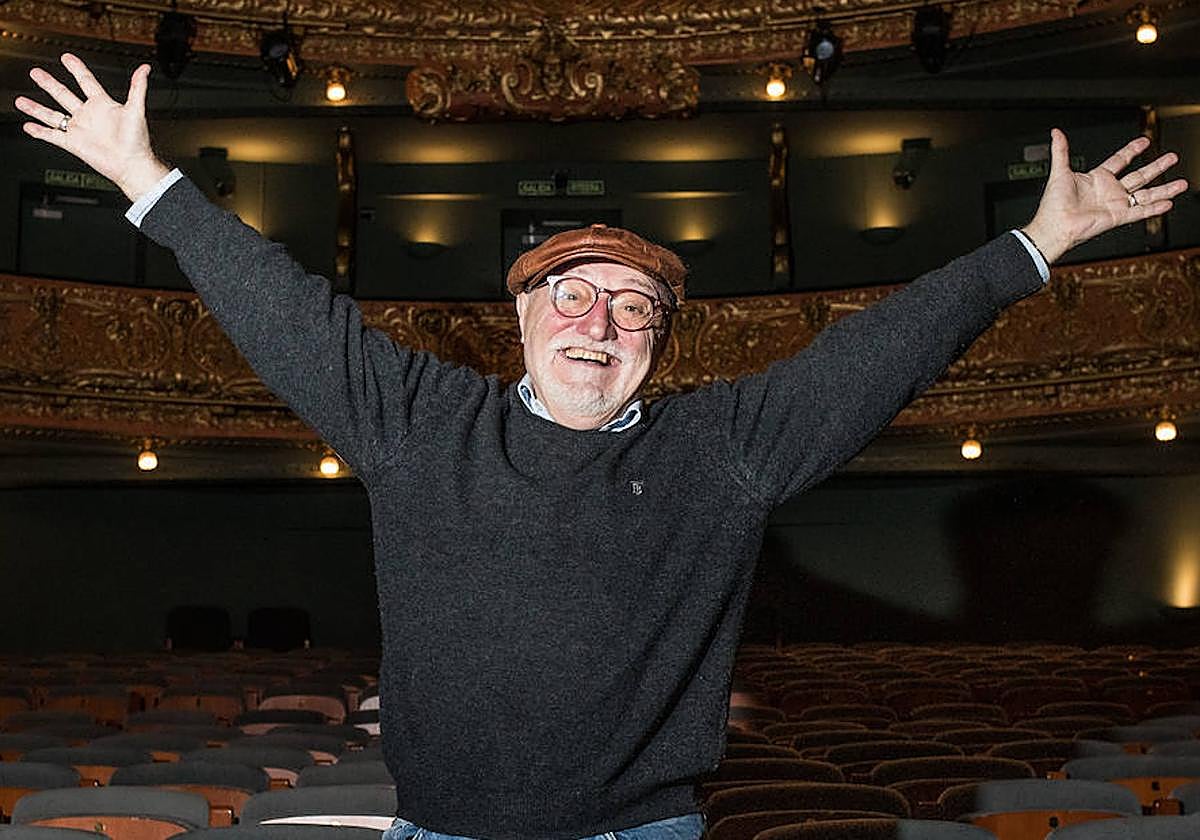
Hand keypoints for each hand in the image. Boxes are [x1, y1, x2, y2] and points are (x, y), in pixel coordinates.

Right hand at [14, 53, 169, 201]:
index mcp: (103, 105)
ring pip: (53, 115)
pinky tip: (28, 126)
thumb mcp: (137, 109)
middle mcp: (89, 116)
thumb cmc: (137, 141)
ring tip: (20, 100)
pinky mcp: (73, 144)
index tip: (67, 58)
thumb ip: (138, 88)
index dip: (76, 69)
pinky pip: (52, 136)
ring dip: (36, 108)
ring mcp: (80, 129)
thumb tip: (145, 69)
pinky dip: (39, 132)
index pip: (86, 81)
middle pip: (63, 95)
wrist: (131, 165)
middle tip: (36, 72)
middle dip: (48, 83)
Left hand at [1022, 128, 1187, 264]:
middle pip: (1139, 176)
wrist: (1053, 226)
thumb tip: (1056, 133)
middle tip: (1172, 157)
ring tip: (1181, 183)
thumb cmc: (1052, 204)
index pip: (1119, 160)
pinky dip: (1154, 208)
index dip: (1131, 150)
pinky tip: (1168, 202)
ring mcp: (1115, 204)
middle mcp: (1108, 191)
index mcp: (1096, 179)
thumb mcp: (1059, 172)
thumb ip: (1061, 151)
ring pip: (1145, 195)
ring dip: (1164, 189)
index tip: (1144, 141)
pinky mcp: (1117, 217)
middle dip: (1157, 167)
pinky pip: (1140, 212)